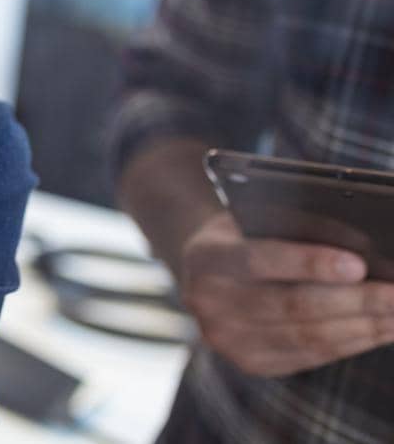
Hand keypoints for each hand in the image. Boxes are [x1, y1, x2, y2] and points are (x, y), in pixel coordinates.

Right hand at [178, 212, 393, 375]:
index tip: (359, 265)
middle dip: (354, 301)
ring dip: (363, 327)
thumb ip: (296, 232)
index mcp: (206, 256)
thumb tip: (363, 254)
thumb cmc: (245, 235)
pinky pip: (311, 357)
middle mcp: (208, 302)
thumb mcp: (256, 220)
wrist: (205, 270)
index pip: (259, 260)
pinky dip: (352, 343)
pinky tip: (379, 330)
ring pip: (308, 337)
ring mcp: (227, 338)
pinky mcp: (251, 362)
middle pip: (291, 306)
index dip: (309, 263)